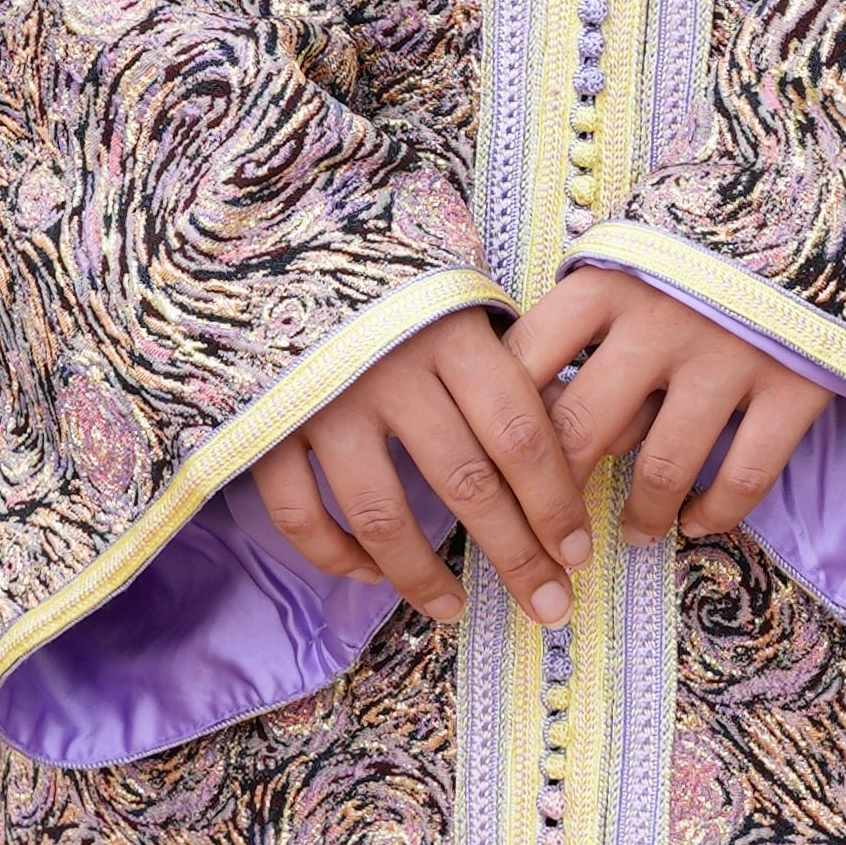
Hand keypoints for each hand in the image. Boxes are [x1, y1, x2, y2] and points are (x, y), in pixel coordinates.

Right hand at [251, 308, 594, 632]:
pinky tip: (372, 574)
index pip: (519, 432)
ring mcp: (326, 398)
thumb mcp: (454, 294)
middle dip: (515, 555)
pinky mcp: (268, 425)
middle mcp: (392, 366)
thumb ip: (497, 358)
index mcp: (451, 329)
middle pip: (467, 481)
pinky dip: (336, 556)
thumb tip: (565, 438)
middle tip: (549, 606)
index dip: (554, 502)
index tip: (578, 553)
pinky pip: (301, 515)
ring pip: (383, 514)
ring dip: (425, 577)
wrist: (274, 235)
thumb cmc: (390, 275)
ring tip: (458, 610)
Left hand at [503, 266, 829, 544]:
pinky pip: (744, 476)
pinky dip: (717, 512)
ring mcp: (729, 353)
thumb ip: (586, 321)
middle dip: (559, 495)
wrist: (818, 208)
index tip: (503, 471)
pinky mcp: (792, 385)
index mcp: (610, 280)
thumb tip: (533, 409)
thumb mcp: (633, 257)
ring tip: (635, 533)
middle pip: (585, 429)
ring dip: (641, 515)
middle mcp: (661, 318)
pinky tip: (699, 520)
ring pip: (663, 467)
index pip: (528, 362)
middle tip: (556, 528)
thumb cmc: (700, 245)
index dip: (505, 429)